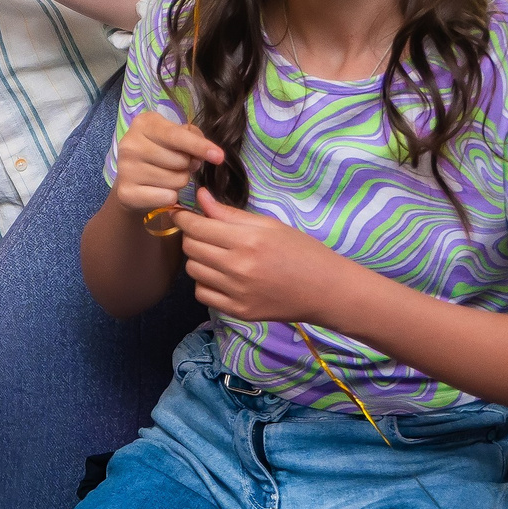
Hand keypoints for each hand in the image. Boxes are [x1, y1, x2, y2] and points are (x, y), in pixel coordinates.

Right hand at [107, 110, 224, 219]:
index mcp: (143, 124)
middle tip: (178, 165)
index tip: (219, 156)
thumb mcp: (176, 136)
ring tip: (167, 177)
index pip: (176, 135)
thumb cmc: (161, 152)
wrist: (133, 179)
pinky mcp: (126, 193)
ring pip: (176, 180)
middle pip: (179, 160)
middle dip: (187, 166)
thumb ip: (194, 137)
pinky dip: (170, 196)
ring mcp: (125, 169)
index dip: (199, 146)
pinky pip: (166, 197)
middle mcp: (130, 144)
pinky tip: (159, 190)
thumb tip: (207, 154)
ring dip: (179, 182)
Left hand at [174, 188, 345, 324]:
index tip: (181, 213)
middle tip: (203, 232)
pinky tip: (221, 276)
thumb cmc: (301, 251)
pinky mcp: (238, 311)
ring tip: (215, 254)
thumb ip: (230, 213)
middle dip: (191, 236)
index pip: (196, 226)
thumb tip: (200, 197)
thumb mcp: (269, 225)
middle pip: (190, 248)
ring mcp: (236, 293)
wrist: (326, 290)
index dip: (183, 217)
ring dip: (198, 259)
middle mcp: (237, 267)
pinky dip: (206, 283)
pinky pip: (202, 294)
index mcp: (247, 240)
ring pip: (193, 271)